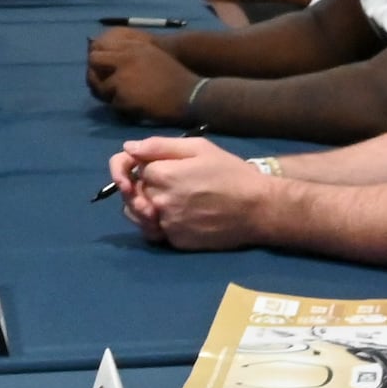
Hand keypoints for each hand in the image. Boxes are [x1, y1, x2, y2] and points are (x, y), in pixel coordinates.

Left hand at [84, 28, 198, 119]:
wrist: (189, 95)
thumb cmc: (174, 75)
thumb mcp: (152, 55)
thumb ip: (130, 53)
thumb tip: (110, 57)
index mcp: (132, 48)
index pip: (99, 49)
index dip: (97, 59)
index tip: (101, 68)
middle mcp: (124, 60)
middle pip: (94, 63)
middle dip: (96, 75)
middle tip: (103, 84)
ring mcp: (122, 79)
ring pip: (101, 87)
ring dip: (109, 93)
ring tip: (122, 97)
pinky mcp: (124, 97)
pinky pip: (113, 104)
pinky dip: (121, 107)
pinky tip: (133, 107)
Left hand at [115, 137, 271, 248]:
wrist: (257, 209)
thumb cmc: (231, 173)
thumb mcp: (199, 148)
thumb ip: (159, 145)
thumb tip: (129, 147)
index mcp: (163, 174)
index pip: (135, 168)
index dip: (144, 164)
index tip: (156, 164)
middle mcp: (160, 201)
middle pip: (136, 190)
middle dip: (145, 184)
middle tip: (171, 181)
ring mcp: (167, 224)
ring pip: (138, 214)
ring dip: (144, 205)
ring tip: (167, 199)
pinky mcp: (175, 242)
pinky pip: (153, 232)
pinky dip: (157, 224)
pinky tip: (172, 216)